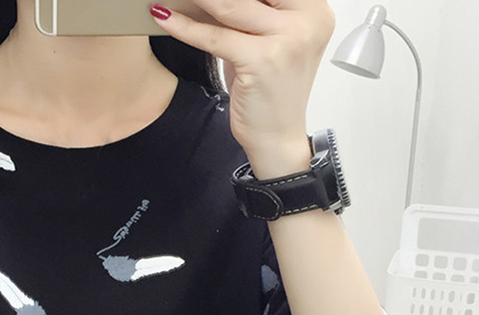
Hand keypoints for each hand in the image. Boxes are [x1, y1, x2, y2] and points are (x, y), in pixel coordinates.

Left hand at [149, 0, 335, 157]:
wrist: (277, 137)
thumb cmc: (269, 91)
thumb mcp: (265, 43)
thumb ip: (249, 14)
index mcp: (313, 9)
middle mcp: (307, 19)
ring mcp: (288, 39)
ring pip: (231, 5)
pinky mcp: (262, 60)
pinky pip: (215, 37)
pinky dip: (185, 27)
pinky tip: (165, 18)